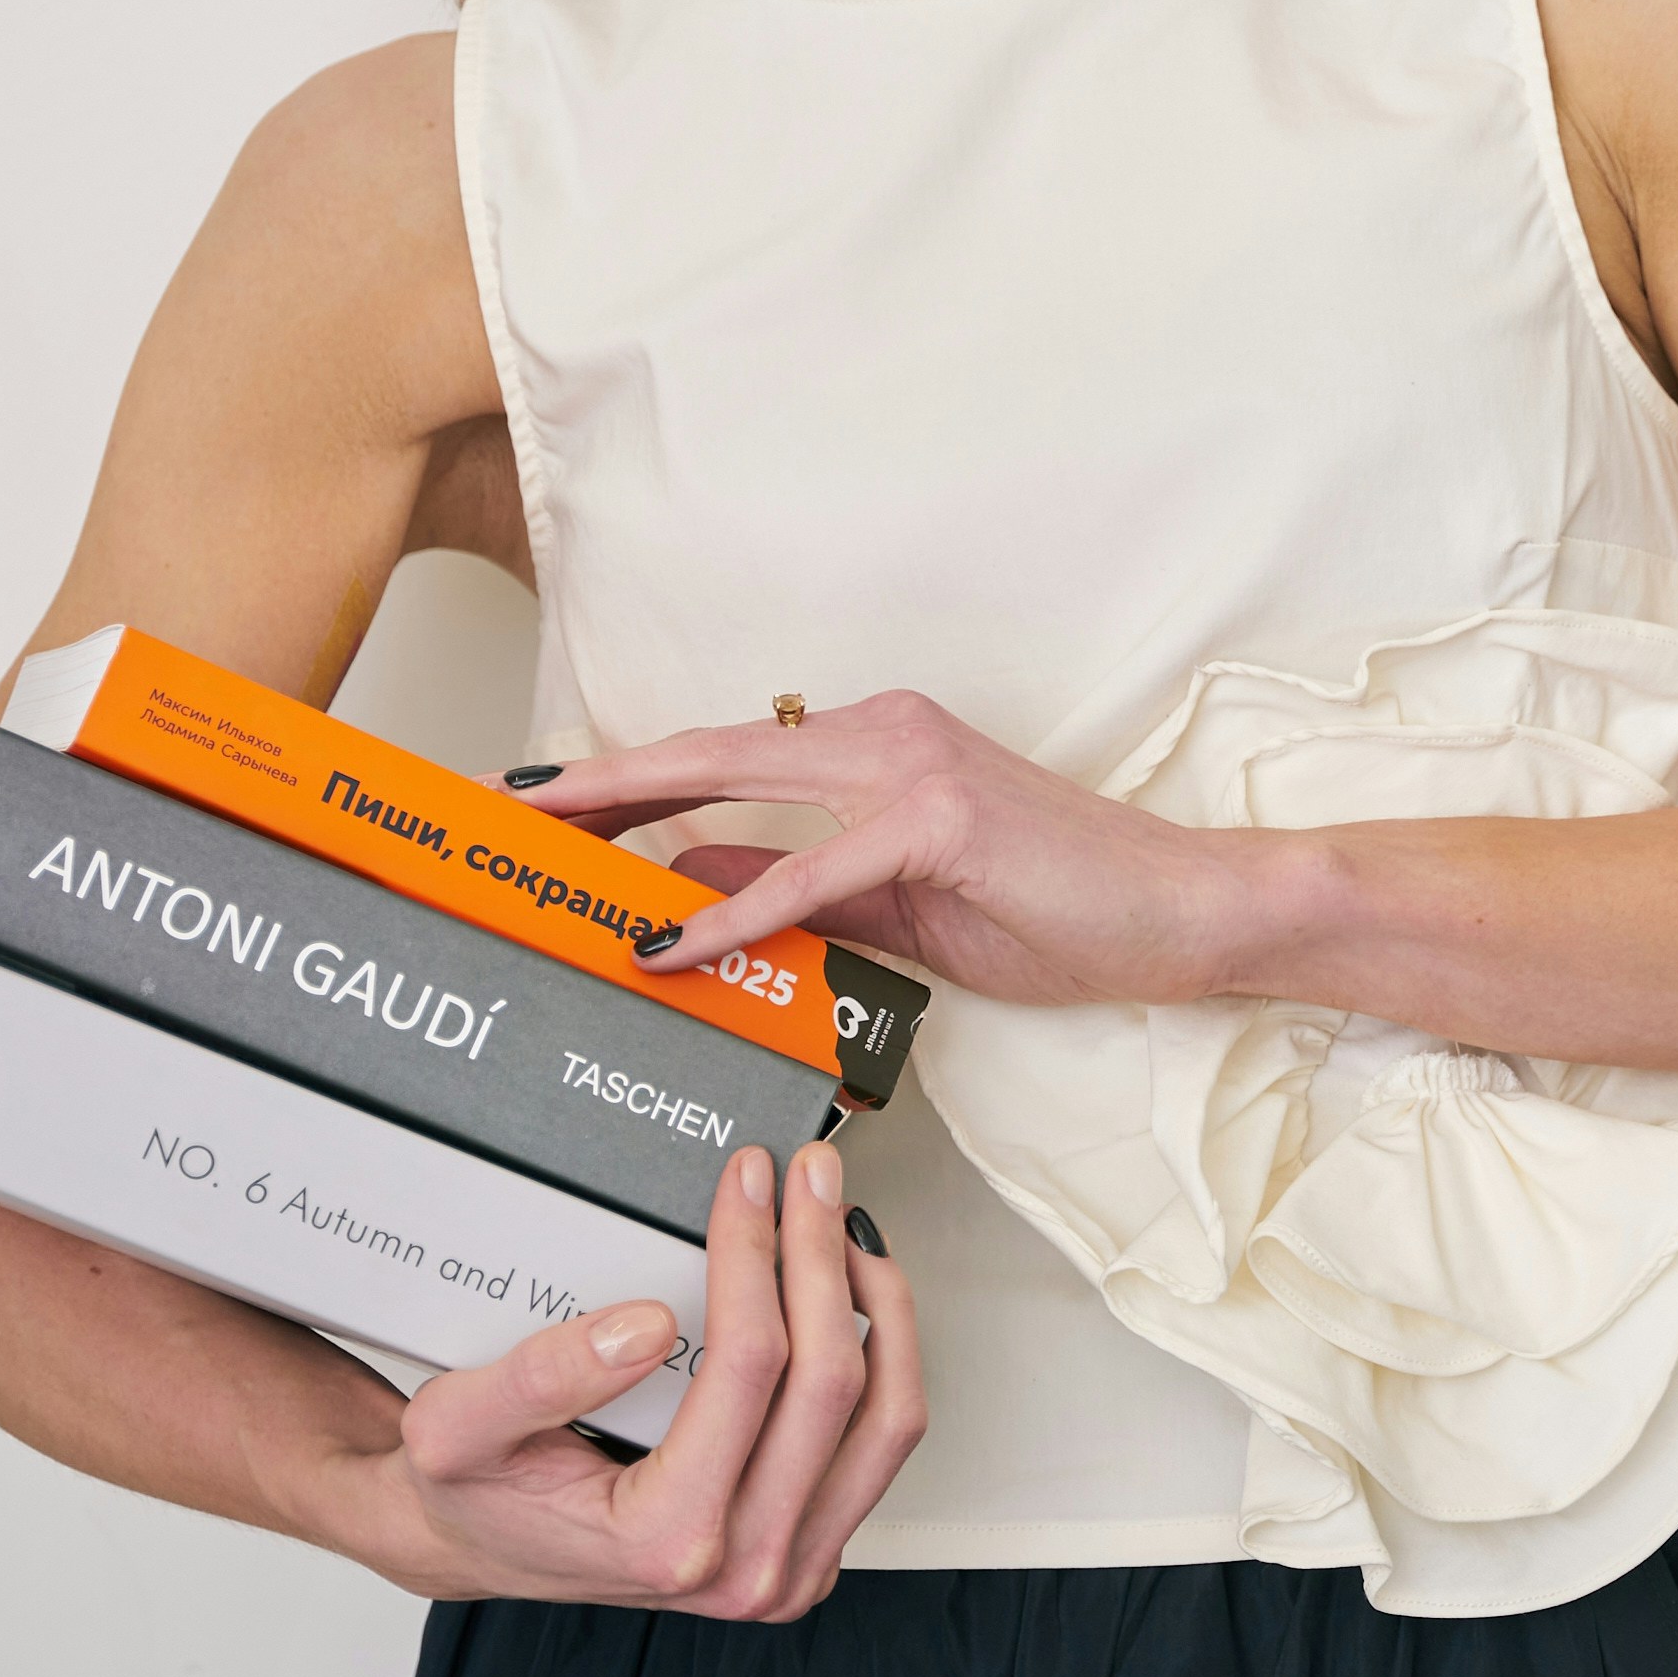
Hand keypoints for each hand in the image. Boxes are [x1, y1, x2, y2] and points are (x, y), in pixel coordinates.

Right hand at [317, 1138, 924, 1616]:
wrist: (484, 1547)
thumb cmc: (478, 1491)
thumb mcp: (456, 1428)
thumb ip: (539, 1378)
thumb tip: (648, 1325)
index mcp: (666, 1538)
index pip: (748, 1368)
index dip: (756, 1255)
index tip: (750, 1182)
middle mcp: (744, 1568)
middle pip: (831, 1385)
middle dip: (822, 1257)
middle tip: (810, 1177)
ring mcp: (789, 1569)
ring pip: (886, 1419)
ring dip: (878, 1306)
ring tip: (844, 1229)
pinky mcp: (813, 1552)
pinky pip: (882, 1444)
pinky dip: (885, 1356)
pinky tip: (852, 1296)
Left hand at [517, 688, 1282, 1010]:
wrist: (1177, 911)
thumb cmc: (1055, 906)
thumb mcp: (898, 903)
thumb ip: (798, 889)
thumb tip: (690, 893)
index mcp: (874, 746)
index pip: (724, 757)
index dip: (628, 780)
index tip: (544, 808)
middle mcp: (883, 733)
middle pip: (705, 749)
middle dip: (595, 780)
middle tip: (500, 806)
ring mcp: (911, 768)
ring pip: (739, 786)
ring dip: (634, 819)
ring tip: (545, 853)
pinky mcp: (937, 822)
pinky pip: (810, 870)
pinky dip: (730, 910)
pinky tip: (666, 943)